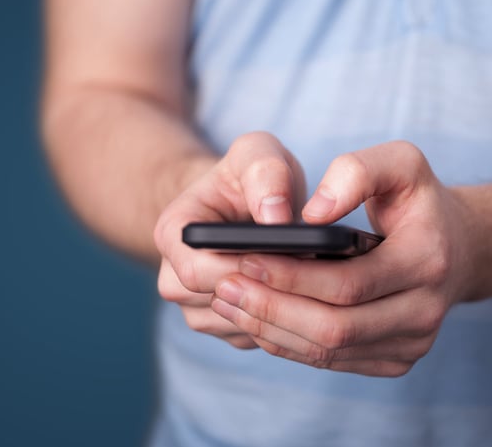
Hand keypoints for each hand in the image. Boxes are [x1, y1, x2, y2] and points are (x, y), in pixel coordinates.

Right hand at [153, 132, 305, 348]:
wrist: (242, 203)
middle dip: (271, 288)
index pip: (200, 270)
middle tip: (318, 269)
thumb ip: (266, 173)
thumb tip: (276, 218)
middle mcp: (174, 279)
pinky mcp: (225, 327)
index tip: (295, 251)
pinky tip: (307, 296)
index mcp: (173, 234)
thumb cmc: (247, 176)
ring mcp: (196, 309)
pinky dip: (283, 321)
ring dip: (280, 309)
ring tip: (316, 280)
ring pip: (241, 325)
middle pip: (221, 302)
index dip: (248, 266)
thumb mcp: (257, 153)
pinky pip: (256, 337)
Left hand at [210, 141, 475, 375]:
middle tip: (223, 287)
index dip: (290, 276)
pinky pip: (331, 361)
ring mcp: (413, 344)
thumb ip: (357, 171)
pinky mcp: (395, 360)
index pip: (346, 284)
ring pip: (327, 351)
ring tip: (227, 302)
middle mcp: (426, 312)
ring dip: (271, 330)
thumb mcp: (400, 163)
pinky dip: (287, 342)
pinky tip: (255, 319)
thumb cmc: (417, 199)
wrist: (459, 245)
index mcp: (427, 261)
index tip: (244, 259)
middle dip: (271, 309)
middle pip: (333, 328)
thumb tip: (312, 213)